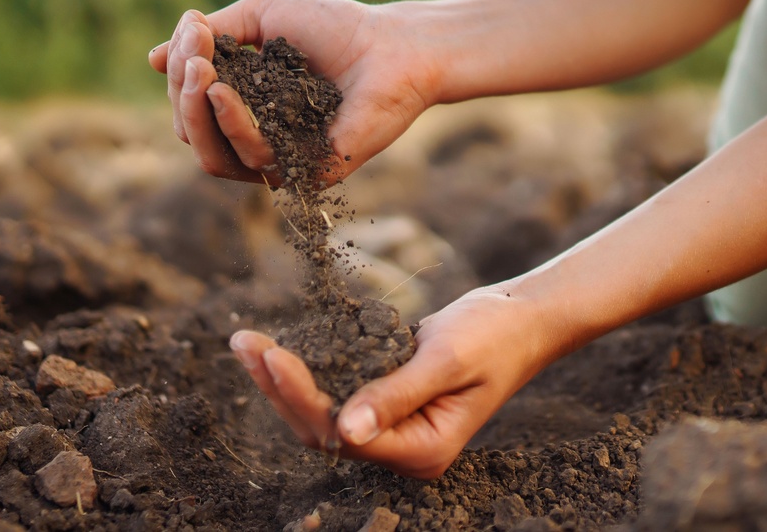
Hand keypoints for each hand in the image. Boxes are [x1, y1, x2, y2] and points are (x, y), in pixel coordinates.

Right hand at [148, 0, 441, 185]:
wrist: (394, 43)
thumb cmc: (334, 27)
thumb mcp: (261, 17)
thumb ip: (210, 36)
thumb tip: (152, 59)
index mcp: (244, 108)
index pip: (191, 106)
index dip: (181, 72)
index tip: (192, 30)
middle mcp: (257, 140)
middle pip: (193, 134)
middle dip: (182, 93)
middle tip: (193, 55)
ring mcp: (282, 160)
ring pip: (213, 157)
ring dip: (197, 112)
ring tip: (202, 71)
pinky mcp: (308, 173)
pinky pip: (254, 160)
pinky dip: (232, 125)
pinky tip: (224, 91)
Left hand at [227, 287, 556, 478]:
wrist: (523, 316)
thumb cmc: (494, 334)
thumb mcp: (446, 359)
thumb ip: (397, 394)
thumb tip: (346, 429)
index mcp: (422, 450)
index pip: (344, 433)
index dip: (302, 397)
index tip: (271, 356)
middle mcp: (404, 449)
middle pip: (323, 429)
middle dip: (279, 388)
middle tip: (243, 344)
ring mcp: (394, 428)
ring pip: (322, 413)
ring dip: (283, 380)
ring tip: (246, 344)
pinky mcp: (387, 403)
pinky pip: (337, 393)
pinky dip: (307, 369)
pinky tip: (276, 348)